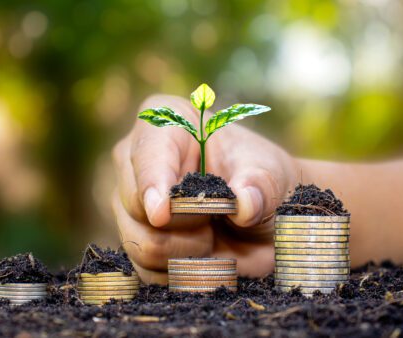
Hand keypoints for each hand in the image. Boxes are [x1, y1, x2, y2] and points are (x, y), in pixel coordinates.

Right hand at [111, 94, 300, 283]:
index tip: (162, 213)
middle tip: (219, 217)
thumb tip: (244, 204)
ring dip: (187, 251)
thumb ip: (259, 186)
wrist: (265, 217)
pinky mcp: (136, 241)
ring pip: (141, 243)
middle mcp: (136, 163)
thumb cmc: (262, 180)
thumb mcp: (270, 174)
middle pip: (137, 204)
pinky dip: (182, 272)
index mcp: (164, 127)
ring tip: (214, 235)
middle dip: (186, 222)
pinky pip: (146, 271)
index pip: (148, 154)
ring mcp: (131, 205)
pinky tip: (204, 256)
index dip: (152, 183)